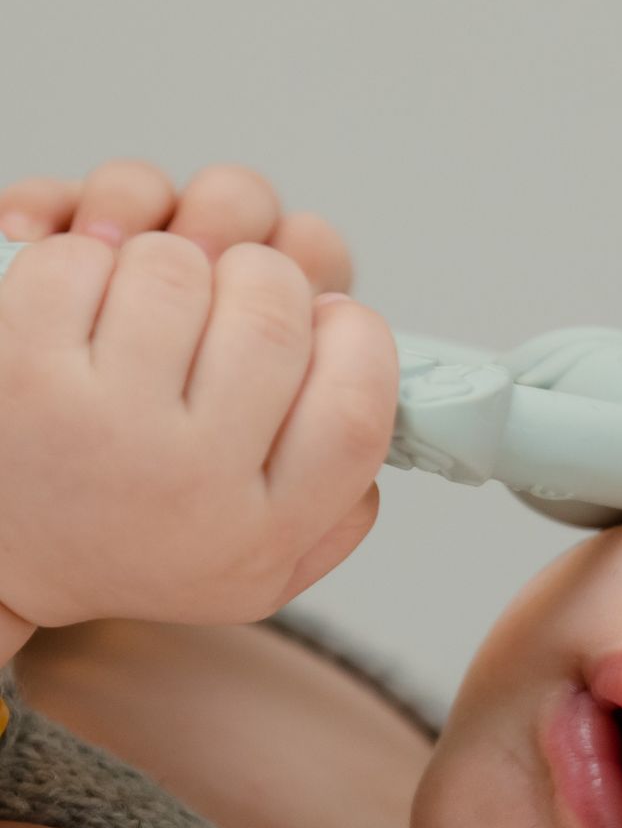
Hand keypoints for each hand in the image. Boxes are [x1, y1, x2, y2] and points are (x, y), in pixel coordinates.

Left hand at [0, 164, 396, 629]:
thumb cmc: (132, 542)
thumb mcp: (256, 573)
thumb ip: (338, 515)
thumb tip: (380, 426)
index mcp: (262, 532)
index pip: (358, 408)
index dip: (358, 339)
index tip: (330, 322)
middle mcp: (190, 488)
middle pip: (275, 309)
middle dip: (261, 280)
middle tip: (230, 304)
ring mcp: (103, 425)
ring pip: (183, 262)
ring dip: (173, 265)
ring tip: (149, 316)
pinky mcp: (23, 369)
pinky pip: (91, 254)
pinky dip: (89, 260)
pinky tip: (82, 312)